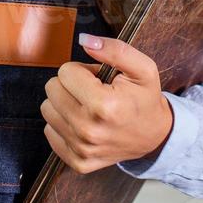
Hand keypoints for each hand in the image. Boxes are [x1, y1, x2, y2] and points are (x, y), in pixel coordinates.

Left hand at [40, 34, 173, 173]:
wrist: (154, 137)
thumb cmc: (145, 99)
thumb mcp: (142, 68)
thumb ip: (114, 50)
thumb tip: (84, 40)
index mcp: (104, 105)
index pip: (65, 72)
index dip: (82, 70)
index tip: (99, 80)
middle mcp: (89, 130)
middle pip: (52, 89)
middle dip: (71, 85)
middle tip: (93, 92)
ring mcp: (82, 149)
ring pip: (47, 109)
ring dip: (65, 104)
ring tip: (88, 107)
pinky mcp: (77, 162)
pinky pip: (50, 132)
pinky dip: (64, 124)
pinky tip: (84, 123)